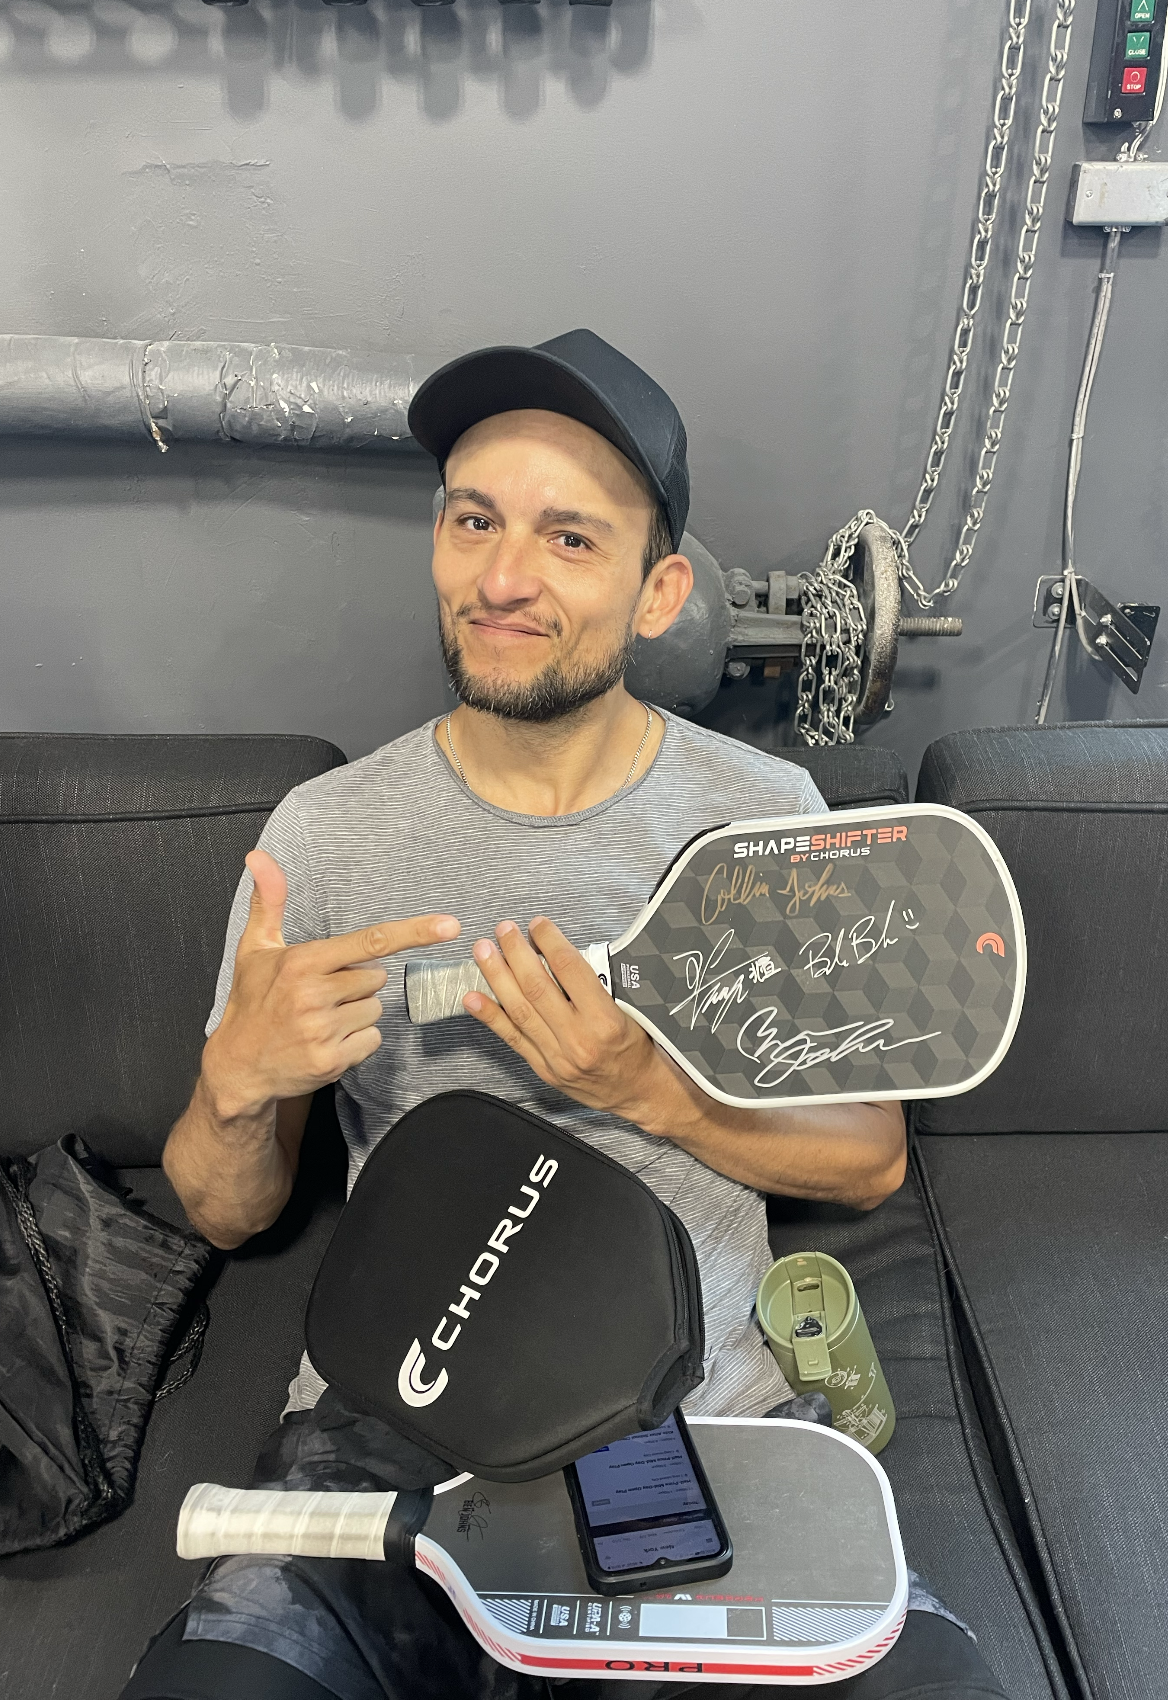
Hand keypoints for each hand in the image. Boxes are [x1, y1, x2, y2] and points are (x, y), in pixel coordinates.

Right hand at [204, 848, 459, 1117]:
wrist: (238, 1065)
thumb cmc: (251, 1001)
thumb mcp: (255, 948)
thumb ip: (269, 900)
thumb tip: (258, 855)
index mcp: (302, 962)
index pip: (370, 942)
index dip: (414, 931)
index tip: (449, 925)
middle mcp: (313, 995)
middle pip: (377, 978)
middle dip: (357, 984)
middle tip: (321, 994)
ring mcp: (322, 1030)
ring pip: (375, 1009)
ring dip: (357, 1013)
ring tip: (320, 1019)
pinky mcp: (331, 1061)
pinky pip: (372, 1039)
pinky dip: (357, 1041)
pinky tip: (327, 1040)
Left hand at [462, 915, 660, 1120]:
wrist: (639, 1092)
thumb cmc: (638, 1048)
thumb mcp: (632, 1009)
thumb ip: (599, 983)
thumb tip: (562, 952)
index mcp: (605, 1020)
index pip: (570, 969)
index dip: (549, 941)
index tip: (538, 925)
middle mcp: (579, 1039)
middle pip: (537, 987)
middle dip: (516, 953)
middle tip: (504, 930)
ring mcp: (557, 1057)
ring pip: (519, 1010)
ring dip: (497, 977)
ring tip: (483, 952)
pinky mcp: (544, 1069)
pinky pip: (512, 1038)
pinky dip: (490, 1016)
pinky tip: (472, 998)